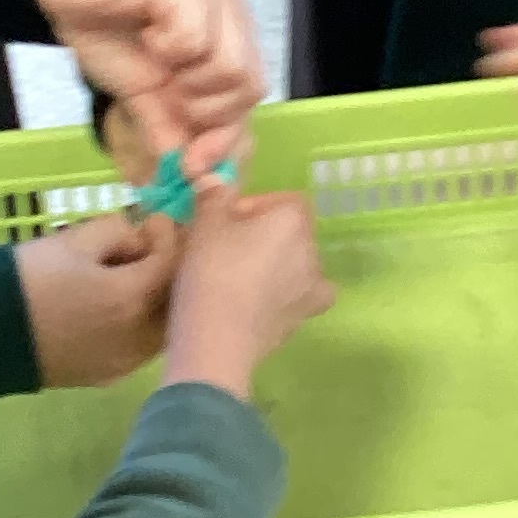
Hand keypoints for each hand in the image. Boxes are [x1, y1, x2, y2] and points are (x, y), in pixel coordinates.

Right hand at [17, 212, 181, 387]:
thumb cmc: (27, 279)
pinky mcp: (108, 376)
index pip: (173, 261)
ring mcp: (124, 362)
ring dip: (157, 297)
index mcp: (132, 298)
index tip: (151, 220)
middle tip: (148, 246)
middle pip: (175, 297)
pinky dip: (140, 322)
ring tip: (132, 275)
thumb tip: (141, 236)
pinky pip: (140, 345)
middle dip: (167, 267)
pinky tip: (117, 307)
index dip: (168, 234)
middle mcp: (138, 337)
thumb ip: (119, 230)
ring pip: (162, 325)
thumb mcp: (73, 239)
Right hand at [31, 0, 264, 174]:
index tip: (190, 167)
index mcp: (228, 39)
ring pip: (229, 66)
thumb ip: (167, 128)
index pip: (249, 97)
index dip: (223, 138)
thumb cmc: (108, 28)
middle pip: (249, 85)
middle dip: (204, 109)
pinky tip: (146, 33)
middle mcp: (230, 14)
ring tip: (156, 59)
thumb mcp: (140, 94)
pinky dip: (166, 49)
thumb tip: (185, 176)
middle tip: (167, 93)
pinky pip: (194, 39)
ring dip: (187, 80)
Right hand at [163, 186, 334, 399]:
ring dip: (277, 264)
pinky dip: (289, 294)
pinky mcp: (305, 316)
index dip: (253, 207)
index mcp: (293, 218)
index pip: (281, 200)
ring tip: (242, 279)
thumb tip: (216, 179)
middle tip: (227, 249)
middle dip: (264, 234)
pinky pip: (303, 295)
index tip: (226, 221)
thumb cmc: (211, 271)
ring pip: (298, 262)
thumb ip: (214, 195)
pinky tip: (266, 301)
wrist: (217, 338)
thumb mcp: (204, 224)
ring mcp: (313, 285)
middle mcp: (312, 248)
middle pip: (290, 231)